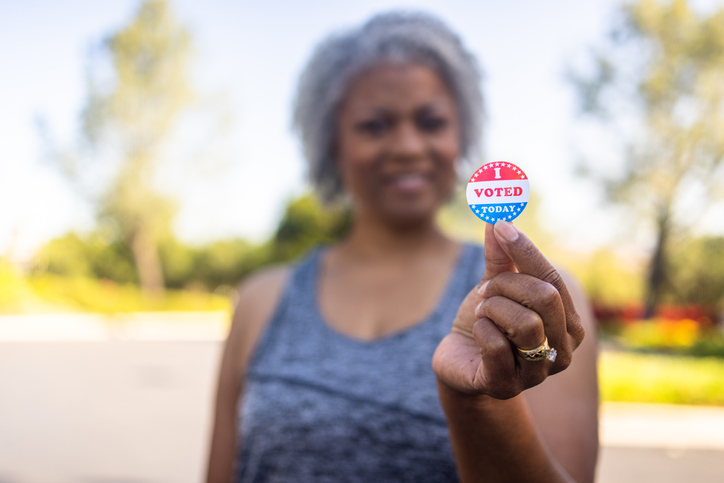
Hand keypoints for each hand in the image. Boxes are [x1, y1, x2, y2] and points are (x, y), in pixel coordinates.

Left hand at [432, 221, 584, 398]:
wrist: (458, 360)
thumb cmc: (486, 322)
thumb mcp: (494, 286)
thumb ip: (500, 257)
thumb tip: (498, 218)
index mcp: (568, 322)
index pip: (553, 279)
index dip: (525, 250)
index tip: (500, 226)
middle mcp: (562, 350)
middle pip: (544, 298)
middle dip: (506, 285)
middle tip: (486, 290)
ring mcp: (537, 373)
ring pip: (526, 324)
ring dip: (493, 309)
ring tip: (483, 313)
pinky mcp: (507, 386)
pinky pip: (497, 347)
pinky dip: (481, 331)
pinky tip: (477, 334)